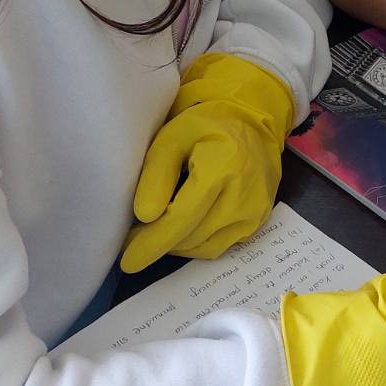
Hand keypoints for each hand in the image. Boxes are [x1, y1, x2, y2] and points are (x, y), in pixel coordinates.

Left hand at [121, 53, 295, 272]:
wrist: (253, 125)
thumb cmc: (206, 127)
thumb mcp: (173, 137)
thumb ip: (157, 174)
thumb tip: (143, 216)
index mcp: (224, 167)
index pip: (182, 218)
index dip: (152, 242)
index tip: (127, 260)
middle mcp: (245, 195)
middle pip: (192, 236)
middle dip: (158, 243)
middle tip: (132, 238)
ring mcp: (256, 212)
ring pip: (204, 247)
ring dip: (176, 245)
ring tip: (155, 232)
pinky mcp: (258, 222)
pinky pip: (220, 246)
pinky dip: (195, 243)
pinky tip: (181, 230)